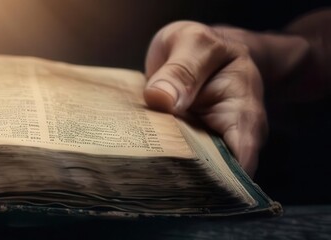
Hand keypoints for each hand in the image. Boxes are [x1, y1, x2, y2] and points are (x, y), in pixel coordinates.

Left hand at [144, 21, 267, 175]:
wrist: (201, 50)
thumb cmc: (206, 48)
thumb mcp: (195, 43)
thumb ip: (182, 69)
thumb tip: (160, 99)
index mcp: (244, 115)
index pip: (241, 161)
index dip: (219, 179)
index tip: (186, 182)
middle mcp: (229, 139)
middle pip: (210, 175)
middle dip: (183, 180)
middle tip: (147, 176)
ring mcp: (204, 146)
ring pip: (185, 171)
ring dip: (162, 171)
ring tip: (134, 170)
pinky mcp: (179, 146)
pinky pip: (167, 159)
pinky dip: (152, 159)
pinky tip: (129, 160)